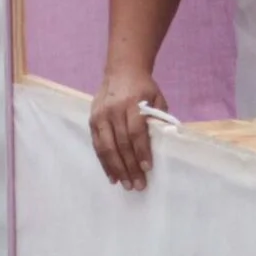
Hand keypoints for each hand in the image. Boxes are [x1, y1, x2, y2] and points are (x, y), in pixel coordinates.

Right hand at [90, 67, 164, 190]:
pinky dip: (104, 162)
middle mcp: (113, 110)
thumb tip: (162, 145)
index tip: (148, 169)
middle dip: (130, 166)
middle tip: (138, 185)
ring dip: (116, 168)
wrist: (122, 70)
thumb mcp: (156, 98)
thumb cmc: (144, 87)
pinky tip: (112, 176)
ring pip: (106, 147)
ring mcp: (100, 116)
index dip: (141, 152)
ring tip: (125, 185)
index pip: (136, 132)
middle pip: (121, 143)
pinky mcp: (92, 120)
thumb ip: (158, 119)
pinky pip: (97, 145)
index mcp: (132, 103)